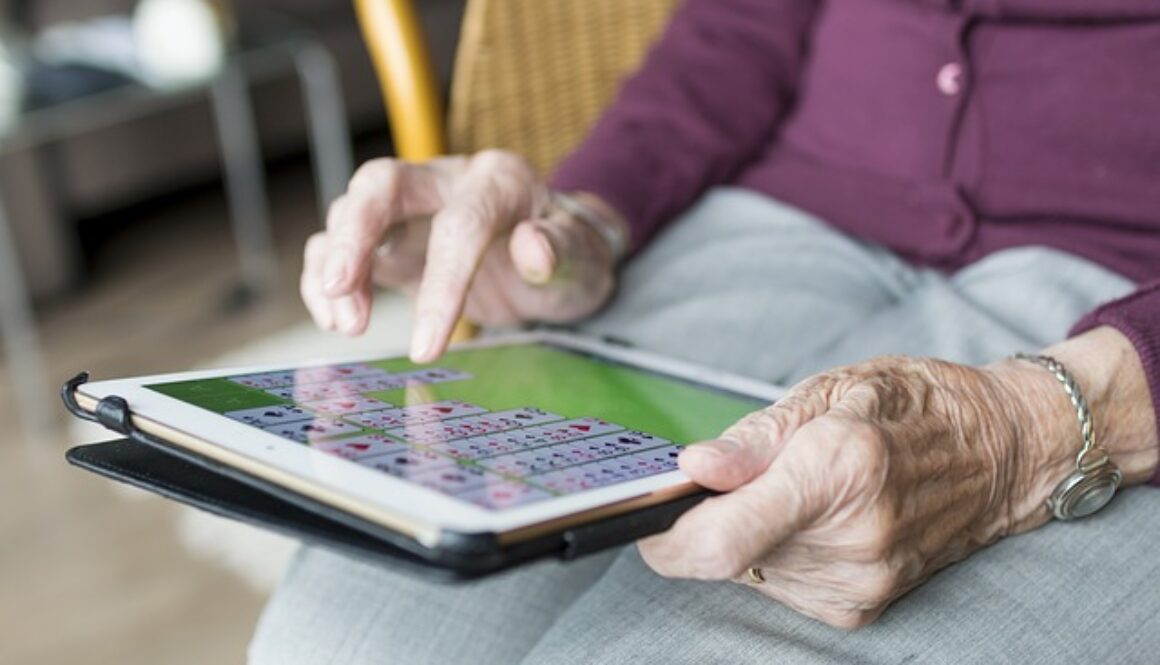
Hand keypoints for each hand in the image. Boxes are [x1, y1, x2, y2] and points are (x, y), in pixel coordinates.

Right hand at [300, 150, 620, 360]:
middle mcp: (447, 180)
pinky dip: (325, 280)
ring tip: (347, 326)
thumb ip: (563, 250)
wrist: (559, 256)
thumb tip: (533, 246)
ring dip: (337, 266)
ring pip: (351, 212)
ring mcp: (412, 207)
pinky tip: (336, 320)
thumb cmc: (571, 255)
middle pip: (383, 184)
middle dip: (355, 234)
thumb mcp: (584, 259)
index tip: (426, 346)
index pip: (461, 224)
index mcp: (499, 181)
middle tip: (341, 290)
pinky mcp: (389, 238)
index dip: (441, 285)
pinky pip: (340, 246)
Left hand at [638, 338, 1157, 628]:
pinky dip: (777, 551)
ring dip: (745, 533)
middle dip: (706, 518)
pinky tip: (813, 518)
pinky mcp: (861, 607)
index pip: (718, 540)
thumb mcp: (831, 390)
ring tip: (792, 489)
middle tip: (726, 477)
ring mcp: (861, 582)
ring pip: (749, 570)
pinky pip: (782, 583)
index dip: (663, 536)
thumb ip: (754, 438)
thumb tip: (691, 469)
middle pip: (725, 555)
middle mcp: (851, 540)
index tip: (645, 513)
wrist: (1002, 452)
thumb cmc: (915, 406)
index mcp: (837, 471)